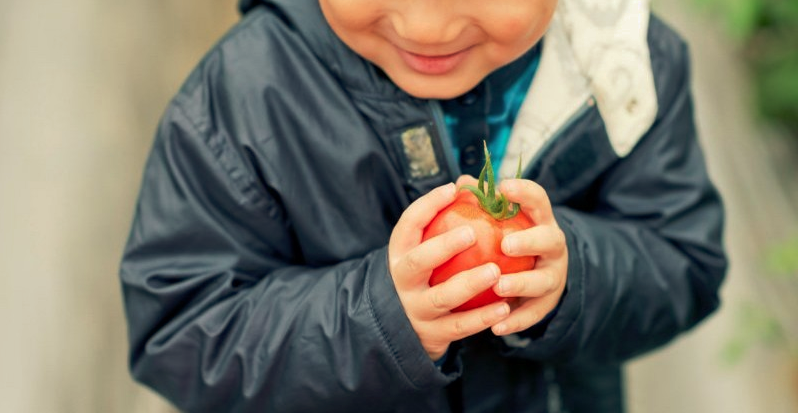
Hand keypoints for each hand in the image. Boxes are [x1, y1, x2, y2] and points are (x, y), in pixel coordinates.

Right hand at [388, 183, 511, 360]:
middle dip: (443, 247)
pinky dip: (482, 318)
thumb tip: (467, 182)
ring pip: (441, 297)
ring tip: (495, 271)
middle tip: (472, 233)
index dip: (427, 204)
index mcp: (400, 253)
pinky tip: (504, 308)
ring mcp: (416, 309)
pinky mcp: (433, 334)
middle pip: (418, 262)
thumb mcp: (424, 248)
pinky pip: (460, 326)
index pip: (408, 224)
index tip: (453, 188)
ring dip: (468, 284)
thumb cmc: (426, 274)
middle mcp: (403, 280)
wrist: (406, 327)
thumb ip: (442, 220)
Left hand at [454, 175, 567, 335]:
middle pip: (550, 240)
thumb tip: (460, 183)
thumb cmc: (510, 240)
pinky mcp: (546, 303)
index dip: (525, 192)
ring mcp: (553, 275)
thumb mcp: (502, 222)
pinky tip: (497, 327)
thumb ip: (482, 204)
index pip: (539, 200)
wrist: (539, 276)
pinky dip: (516, 321)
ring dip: (522, 284)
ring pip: (543, 281)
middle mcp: (552, 247)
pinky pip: (533, 314)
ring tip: (499, 286)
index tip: (504, 186)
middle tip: (505, 245)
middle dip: (530, 241)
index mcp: (540, 220)